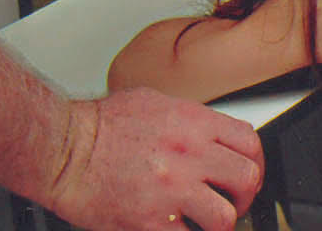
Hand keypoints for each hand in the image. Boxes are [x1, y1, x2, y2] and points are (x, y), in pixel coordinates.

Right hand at [49, 91, 262, 230]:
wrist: (65, 151)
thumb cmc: (101, 126)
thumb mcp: (156, 103)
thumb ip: (190, 120)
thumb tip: (210, 135)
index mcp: (193, 122)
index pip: (249, 142)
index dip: (255, 163)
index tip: (248, 174)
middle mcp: (189, 154)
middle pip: (247, 179)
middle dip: (244, 195)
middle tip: (232, 201)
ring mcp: (172, 189)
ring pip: (224, 217)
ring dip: (219, 222)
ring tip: (205, 221)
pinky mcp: (152, 222)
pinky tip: (176, 228)